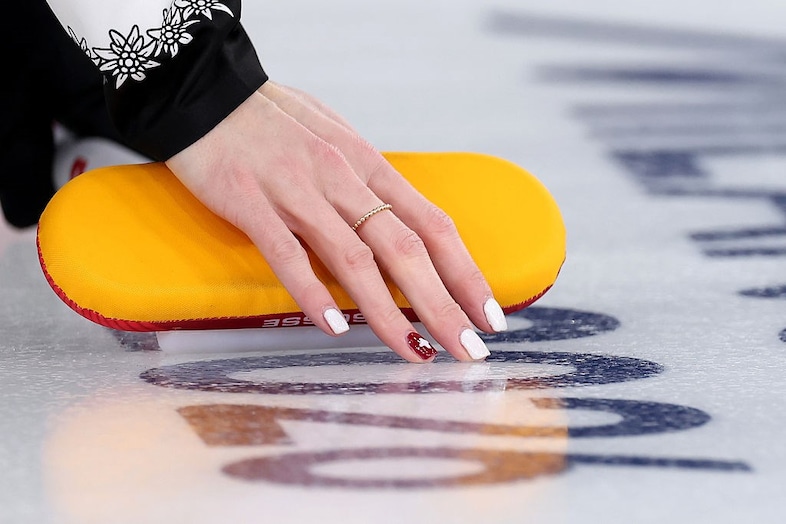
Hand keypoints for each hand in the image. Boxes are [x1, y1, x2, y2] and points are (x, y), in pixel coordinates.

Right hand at [165, 82, 506, 361]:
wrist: (204, 88)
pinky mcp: (250, 201)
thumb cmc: (275, 119)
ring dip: (388, 311)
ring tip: (414, 350)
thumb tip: (401, 220)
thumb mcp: (337, 139)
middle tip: (467, 348)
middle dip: (443, 304)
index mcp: (368, 165)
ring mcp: (297, 190)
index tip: (487, 313)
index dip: (465, 272)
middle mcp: (342, 177)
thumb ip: (368, 182)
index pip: (432, 224)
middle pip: (405, 248)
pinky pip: (287, 253)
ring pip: (354, 258)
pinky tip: (334, 327)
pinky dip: (313, 292)